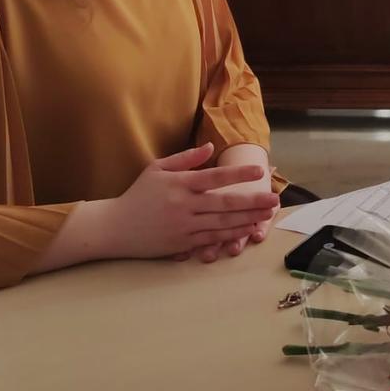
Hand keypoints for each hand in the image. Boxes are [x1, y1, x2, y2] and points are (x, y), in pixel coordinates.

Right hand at [102, 143, 279, 259]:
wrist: (115, 227)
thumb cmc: (138, 195)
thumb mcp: (157, 169)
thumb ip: (185, 158)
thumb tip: (210, 147)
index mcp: (179, 184)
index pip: (214, 177)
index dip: (239, 174)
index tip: (259, 171)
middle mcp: (184, 205)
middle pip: (225, 203)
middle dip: (253, 201)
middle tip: (274, 199)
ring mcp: (184, 226)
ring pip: (223, 223)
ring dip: (248, 219)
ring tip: (267, 214)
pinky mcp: (182, 244)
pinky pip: (212, 238)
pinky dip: (231, 234)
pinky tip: (247, 229)